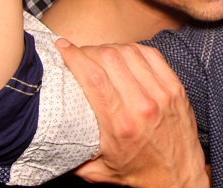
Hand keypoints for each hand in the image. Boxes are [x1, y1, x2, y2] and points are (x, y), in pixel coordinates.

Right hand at [57, 39, 208, 187]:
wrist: (178, 175)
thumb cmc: (137, 173)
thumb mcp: (97, 169)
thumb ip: (70, 152)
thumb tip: (44, 134)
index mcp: (120, 125)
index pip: (93, 77)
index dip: (75, 56)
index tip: (62, 48)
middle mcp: (143, 106)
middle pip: (111, 59)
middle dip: (90, 50)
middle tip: (80, 53)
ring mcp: (162, 94)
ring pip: (132, 53)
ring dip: (112, 47)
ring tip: (100, 53)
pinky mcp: (176, 88)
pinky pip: (153, 56)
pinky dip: (135, 49)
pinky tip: (125, 53)